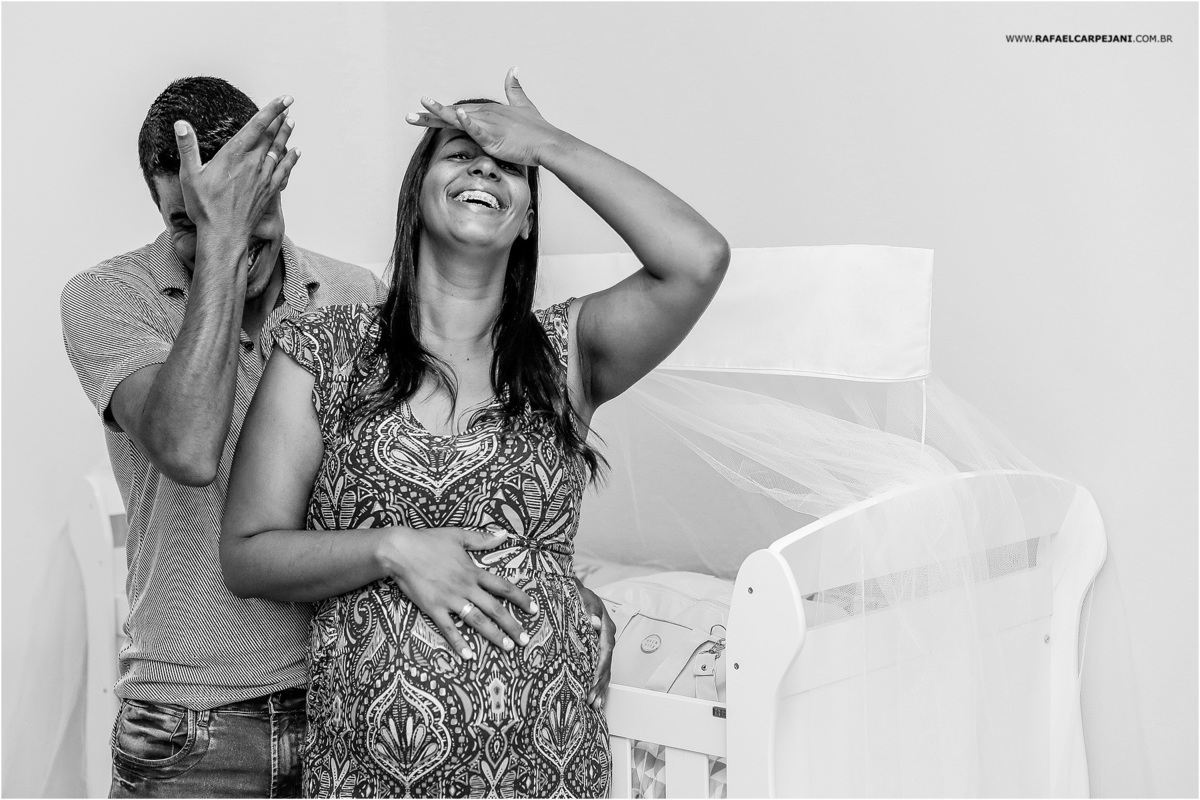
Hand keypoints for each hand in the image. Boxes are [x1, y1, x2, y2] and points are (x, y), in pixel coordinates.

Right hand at [174, 95, 299, 238]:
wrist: (224, 235)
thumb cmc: (204, 207)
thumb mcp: (189, 175)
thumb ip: (188, 148)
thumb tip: (181, 124)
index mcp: (234, 155)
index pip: (257, 126)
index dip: (271, 111)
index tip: (284, 99)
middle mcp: (253, 164)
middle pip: (270, 136)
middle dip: (280, 119)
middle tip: (289, 105)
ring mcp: (263, 178)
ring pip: (279, 151)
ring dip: (286, 136)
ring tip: (292, 122)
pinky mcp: (268, 192)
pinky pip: (284, 171)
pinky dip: (291, 160)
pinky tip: (296, 153)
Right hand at [376, 526, 536, 659]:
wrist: (401, 550)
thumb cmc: (428, 541)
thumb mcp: (458, 536)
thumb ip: (482, 539)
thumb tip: (504, 535)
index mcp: (473, 571)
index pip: (503, 587)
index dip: (521, 598)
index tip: (534, 610)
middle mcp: (466, 587)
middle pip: (495, 609)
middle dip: (512, 625)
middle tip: (525, 639)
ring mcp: (450, 599)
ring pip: (477, 620)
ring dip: (493, 635)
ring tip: (507, 648)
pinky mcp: (433, 608)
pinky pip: (449, 628)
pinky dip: (459, 642)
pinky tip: (469, 656)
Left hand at [406, 67, 563, 166]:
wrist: (549, 143)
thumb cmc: (538, 129)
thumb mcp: (524, 105)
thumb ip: (515, 88)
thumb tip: (513, 68)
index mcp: (489, 111)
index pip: (458, 111)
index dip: (439, 112)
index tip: (421, 113)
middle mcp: (486, 115)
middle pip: (452, 114)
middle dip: (429, 115)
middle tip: (408, 117)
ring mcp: (490, 125)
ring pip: (459, 118)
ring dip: (440, 112)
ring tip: (422, 106)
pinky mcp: (495, 138)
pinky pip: (477, 129)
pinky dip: (467, 122)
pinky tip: (455, 114)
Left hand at [575, 578, 615, 711]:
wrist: (574, 592)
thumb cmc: (577, 595)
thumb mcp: (583, 599)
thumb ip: (589, 611)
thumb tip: (595, 623)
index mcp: (606, 627)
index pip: (605, 651)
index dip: (600, 668)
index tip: (593, 681)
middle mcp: (607, 638)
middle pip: (606, 665)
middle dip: (600, 684)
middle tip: (592, 701)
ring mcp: (604, 645)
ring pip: (606, 670)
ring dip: (600, 688)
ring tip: (594, 705)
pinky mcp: (598, 650)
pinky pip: (601, 669)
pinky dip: (599, 684)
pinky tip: (595, 698)